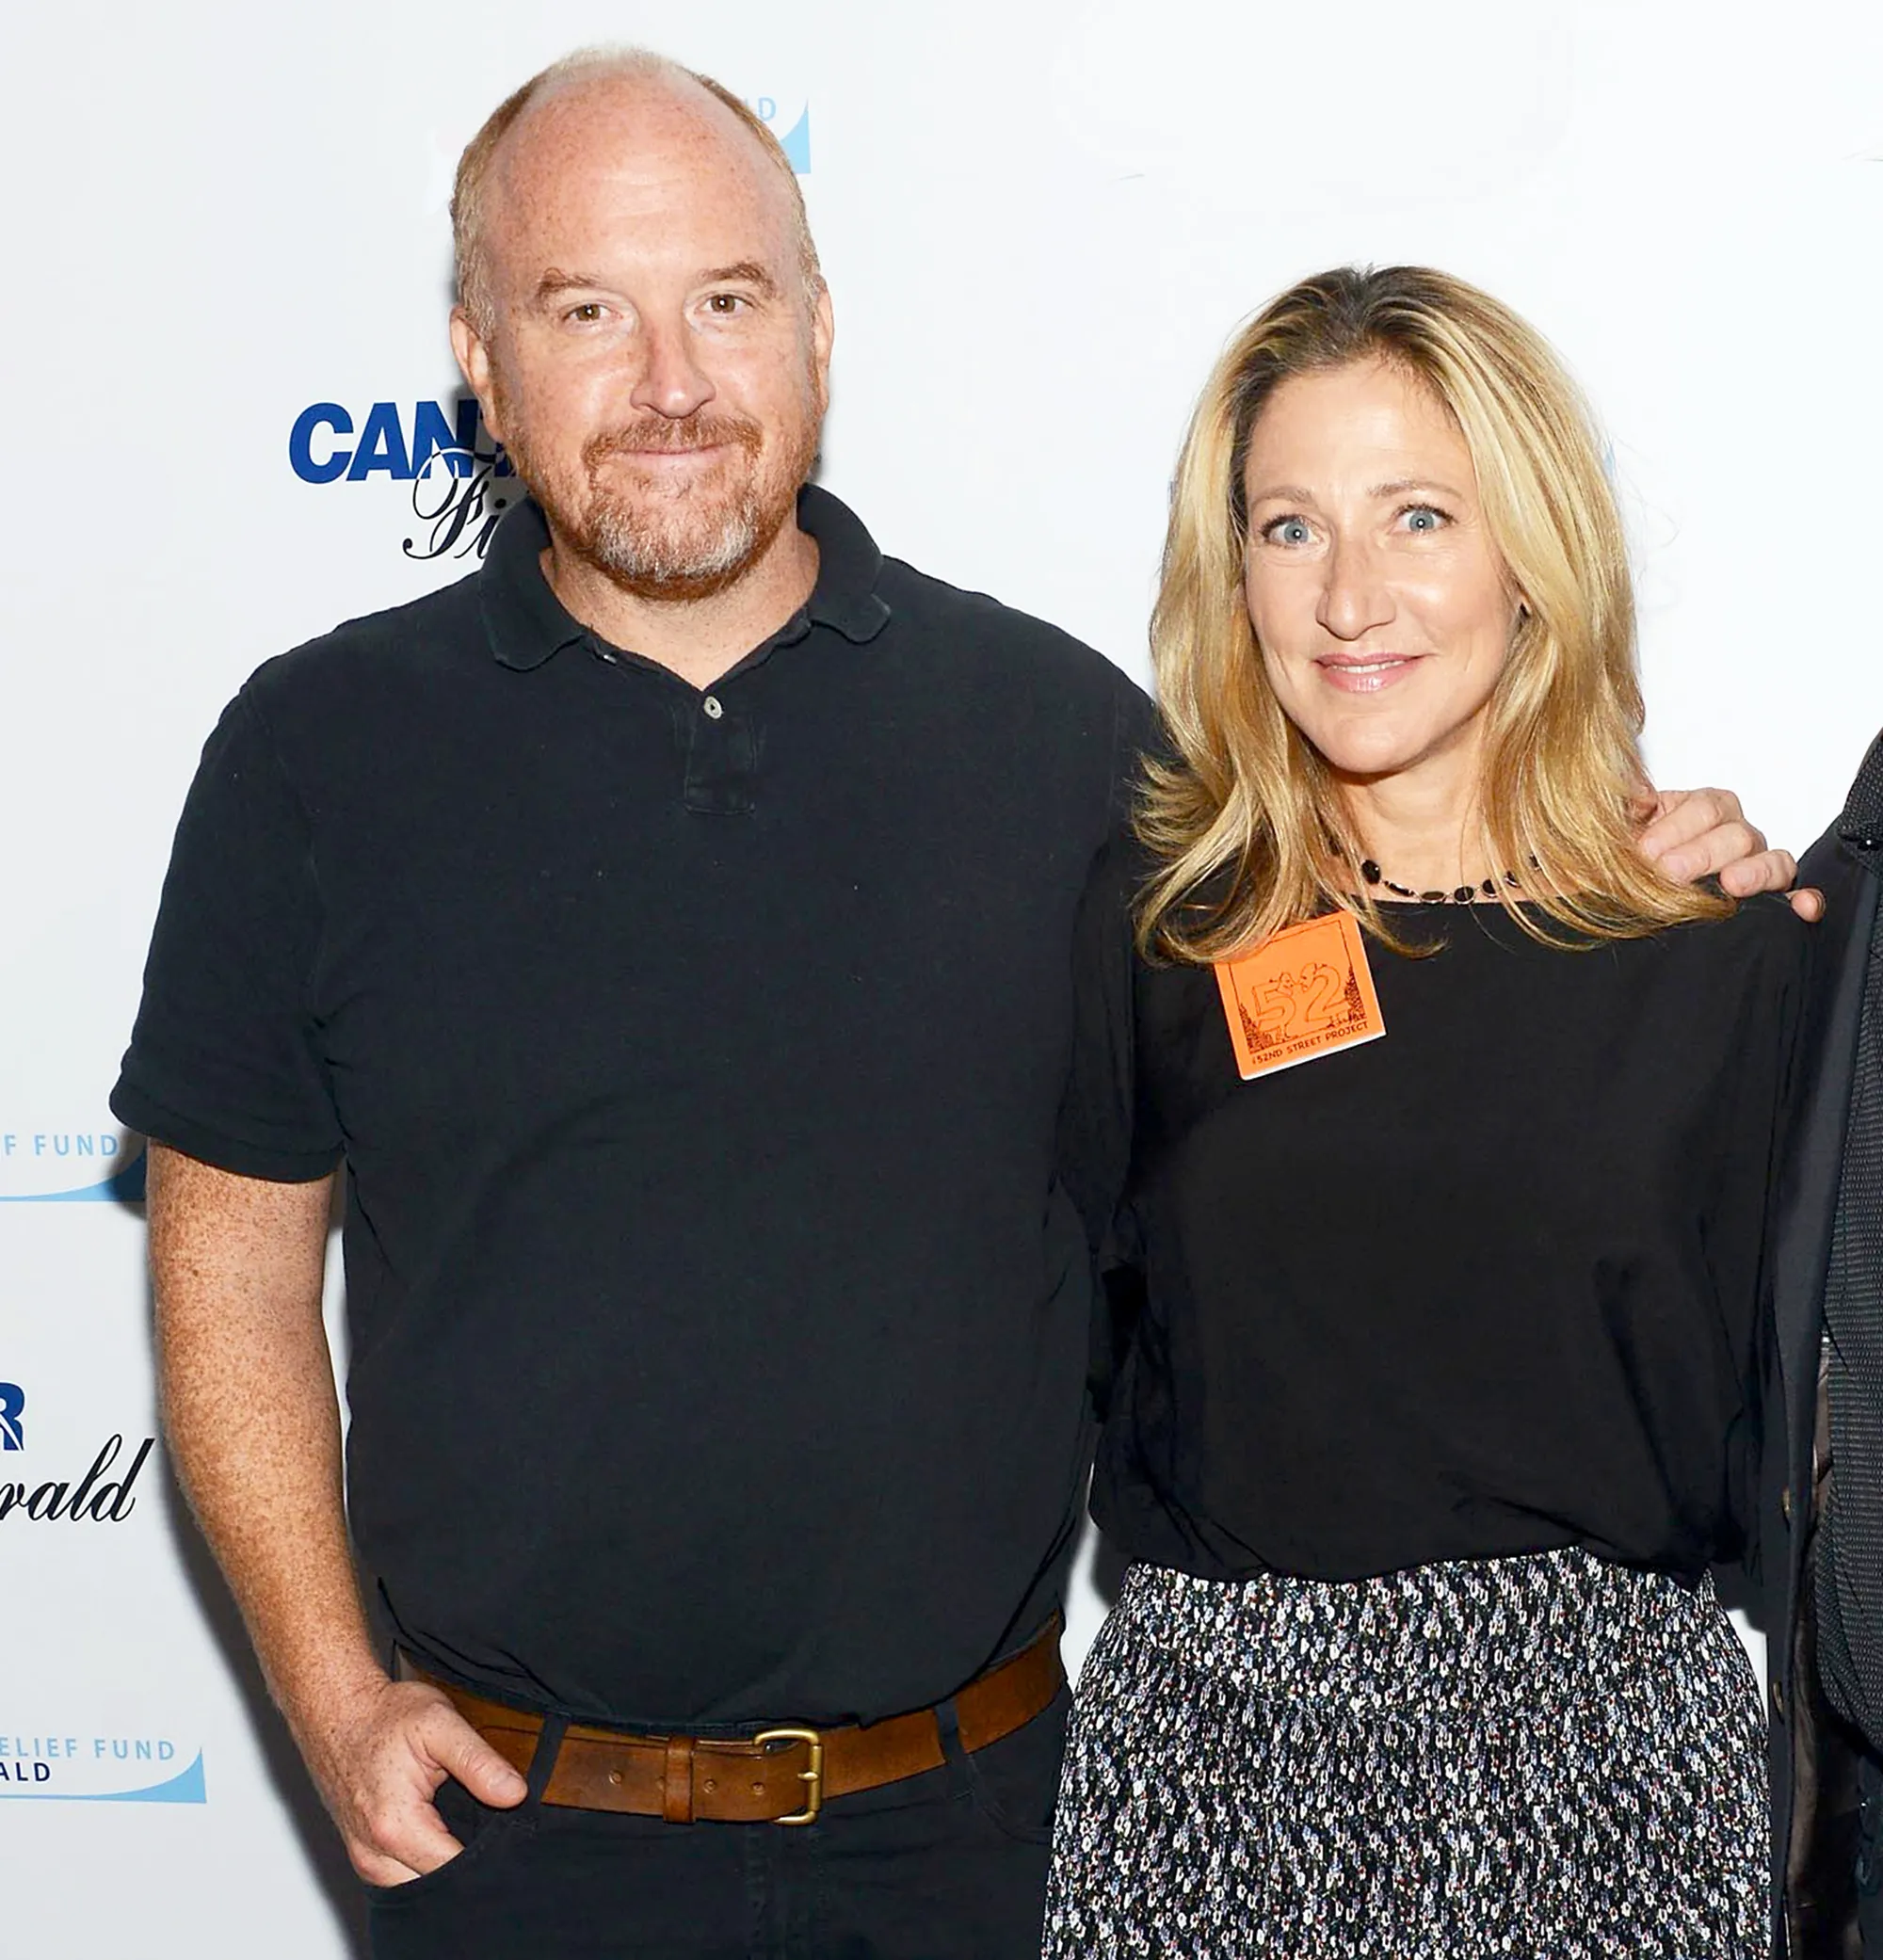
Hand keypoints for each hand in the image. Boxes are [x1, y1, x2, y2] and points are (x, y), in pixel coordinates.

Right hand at [298, 1671, 527, 1886]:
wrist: (338, 1711)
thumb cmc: (384, 1715)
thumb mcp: (440, 1722)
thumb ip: (479, 1762)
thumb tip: (515, 1795)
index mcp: (396, 1827)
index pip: (455, 1870)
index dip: (487, 1857)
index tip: (506, 1834)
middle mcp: (374, 1855)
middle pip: (435, 1888)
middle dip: (466, 1868)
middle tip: (489, 1829)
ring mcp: (364, 1860)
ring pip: (416, 1888)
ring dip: (443, 1868)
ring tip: (464, 1829)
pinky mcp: (363, 1856)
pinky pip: (400, 1878)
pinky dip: (423, 1864)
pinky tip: (441, 1834)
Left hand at [1638, 786, 1823, 921]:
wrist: (1635, 889)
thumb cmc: (1633, 855)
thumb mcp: (1622, 827)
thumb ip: (1627, 807)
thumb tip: (1636, 795)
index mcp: (1704, 807)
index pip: (1704, 808)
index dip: (1675, 829)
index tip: (1645, 850)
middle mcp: (1736, 832)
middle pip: (1736, 835)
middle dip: (1700, 854)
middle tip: (1668, 872)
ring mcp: (1757, 862)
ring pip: (1772, 860)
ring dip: (1753, 872)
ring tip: (1730, 884)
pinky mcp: (1770, 894)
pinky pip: (1795, 894)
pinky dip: (1803, 899)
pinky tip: (1800, 907)